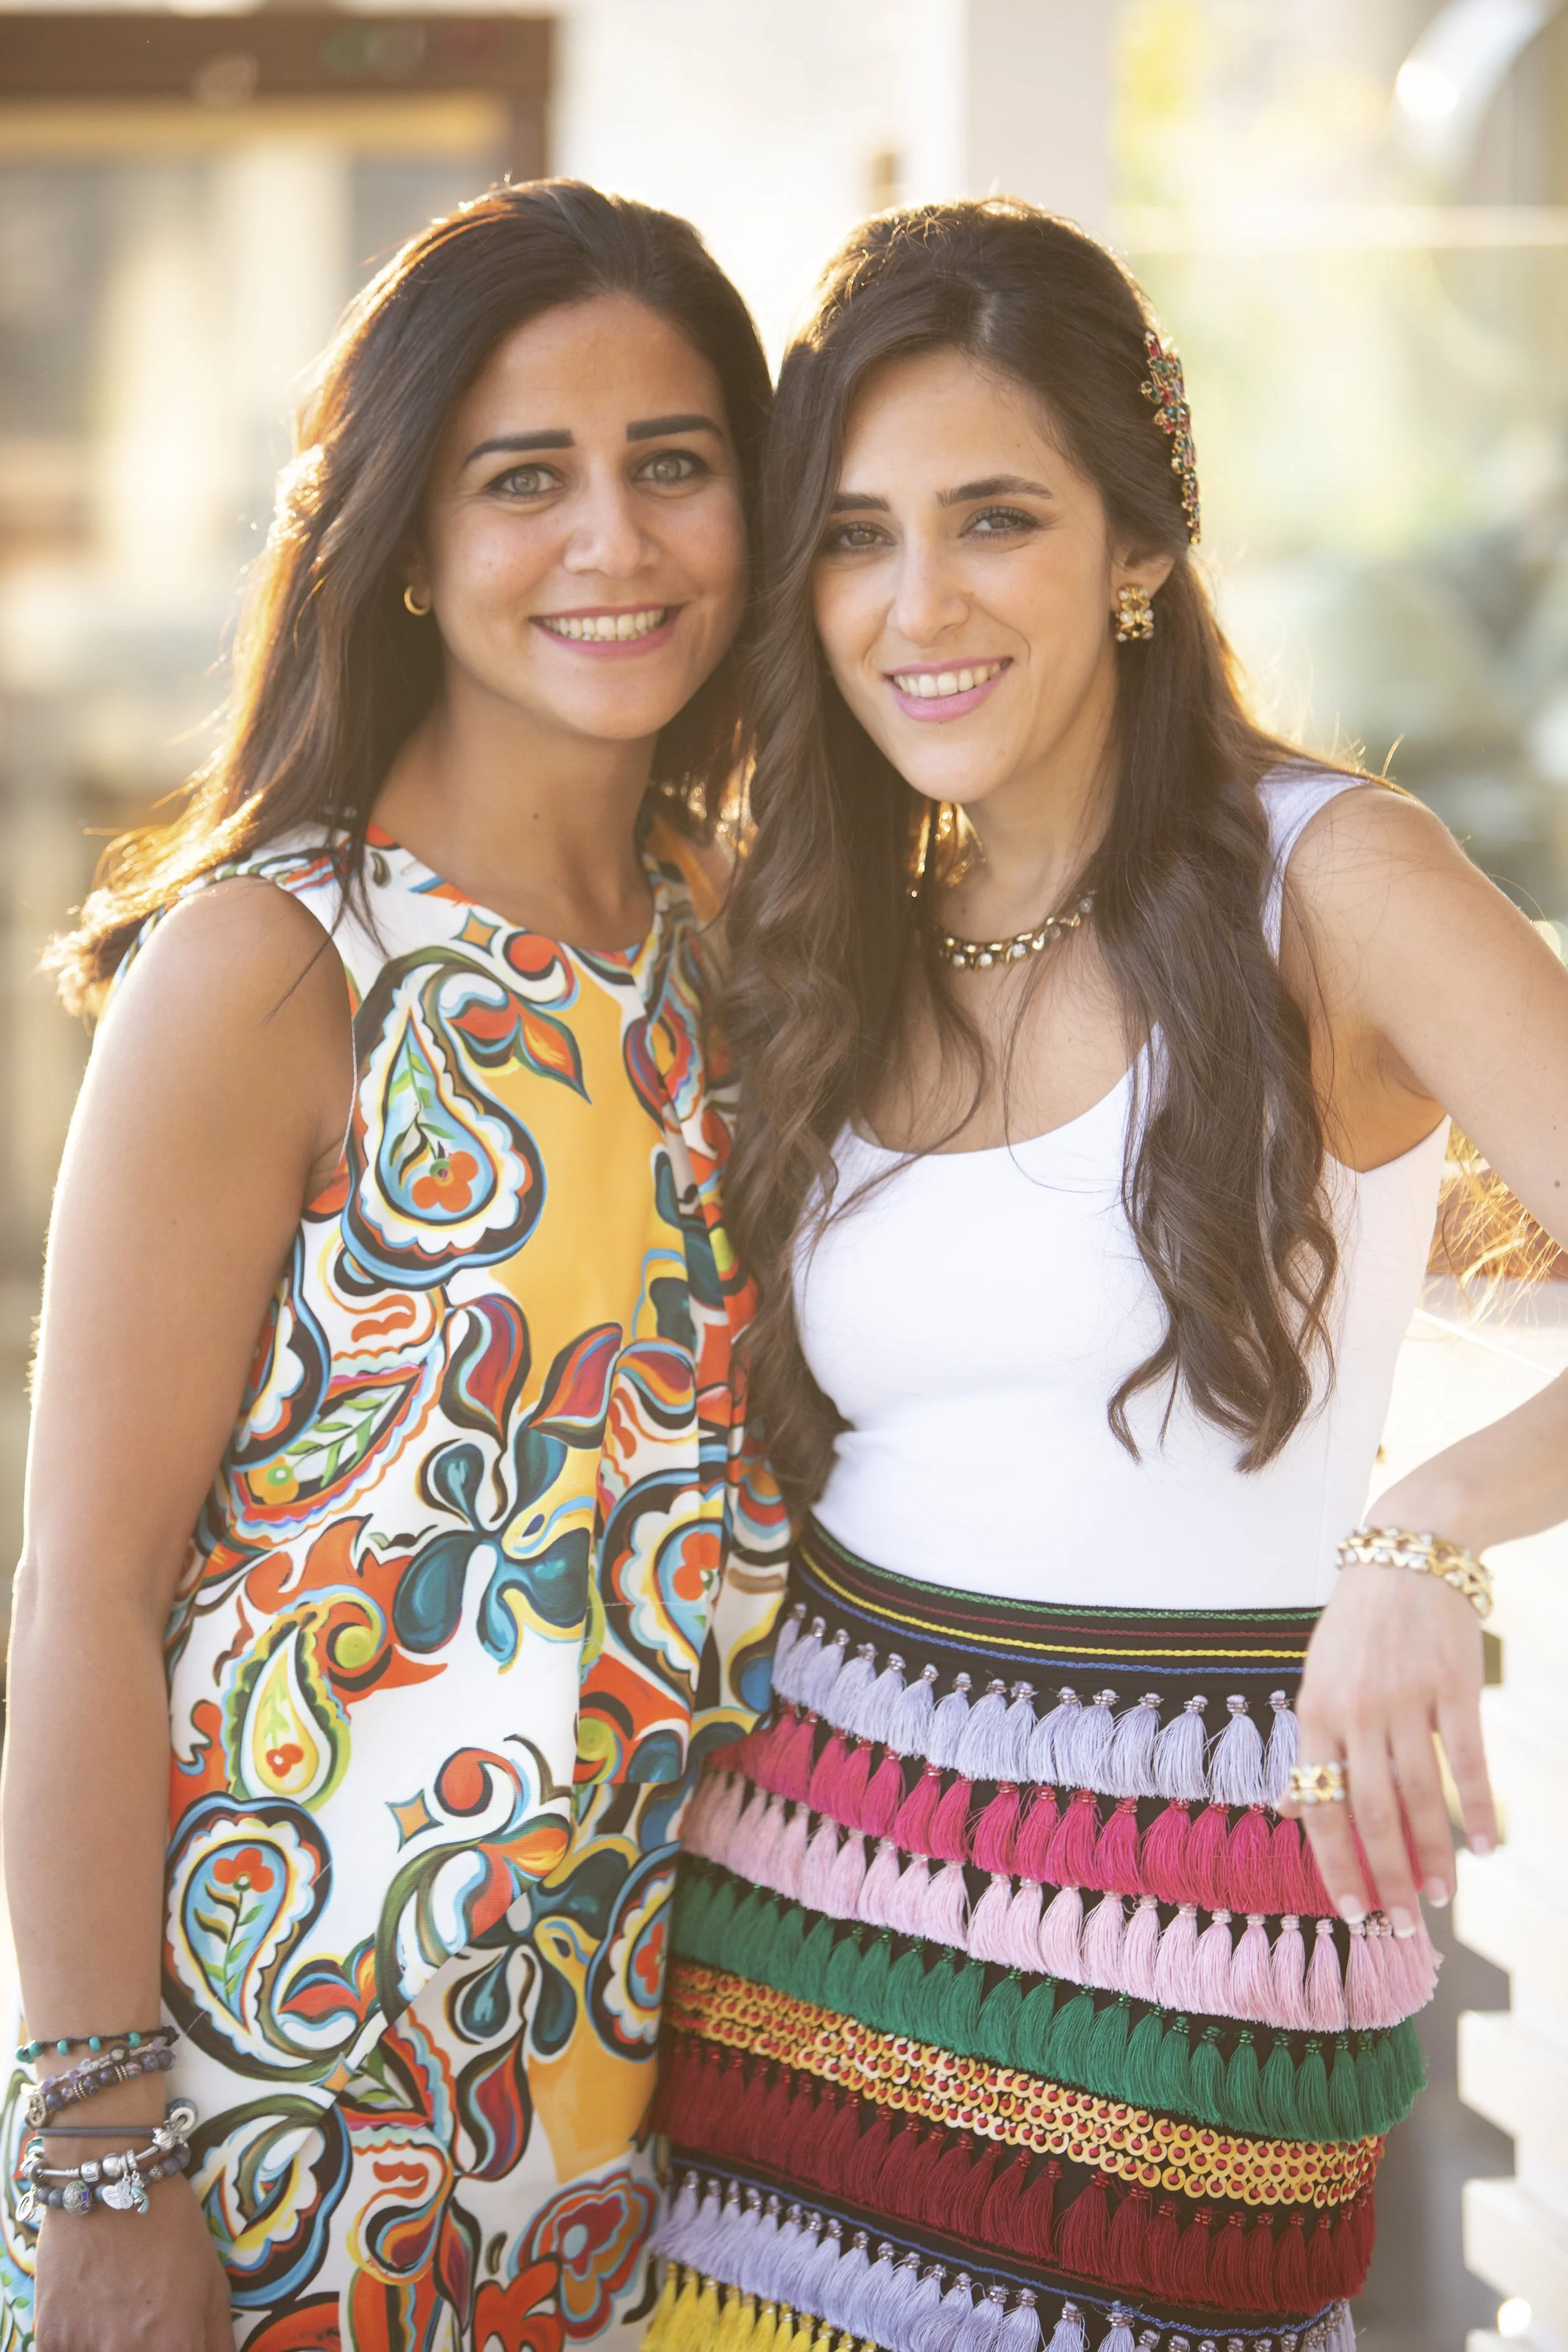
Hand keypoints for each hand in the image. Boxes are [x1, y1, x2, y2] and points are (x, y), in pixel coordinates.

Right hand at [32, 2179, 232, 2351]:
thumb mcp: (212, 2278)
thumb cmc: (169, 2224)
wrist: (110, 2181)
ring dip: (110, 2344)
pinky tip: (90, 2314)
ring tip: (116, 2310)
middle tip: (145, 2319)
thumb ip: (217, 2338)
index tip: (177, 2340)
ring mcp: (85, 2349)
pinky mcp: (50, 2339)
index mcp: (176, 2344)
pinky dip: (78, 2343)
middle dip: (149, 2348)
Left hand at [1282, 1560, 1496, 1927]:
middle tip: (1399, 1927)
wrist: (1409, 1555)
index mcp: (1316, 1711)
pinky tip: (1484, 1847)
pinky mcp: (1454, 1687)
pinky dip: (1476, 1808)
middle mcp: (1357, 1711)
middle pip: (1370, 1812)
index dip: (1334, 1864)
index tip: (1350, 1912)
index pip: (1320, 1805)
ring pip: (1419, 1795)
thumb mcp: (1317, 1676)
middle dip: (1385, 1876)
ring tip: (1441, 1897)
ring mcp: (1407, 1699)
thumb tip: (1290, 1808)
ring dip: (1432, 1854)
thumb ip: (1311, 1744)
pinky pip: (1466, 1760)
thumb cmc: (1358, 1625)